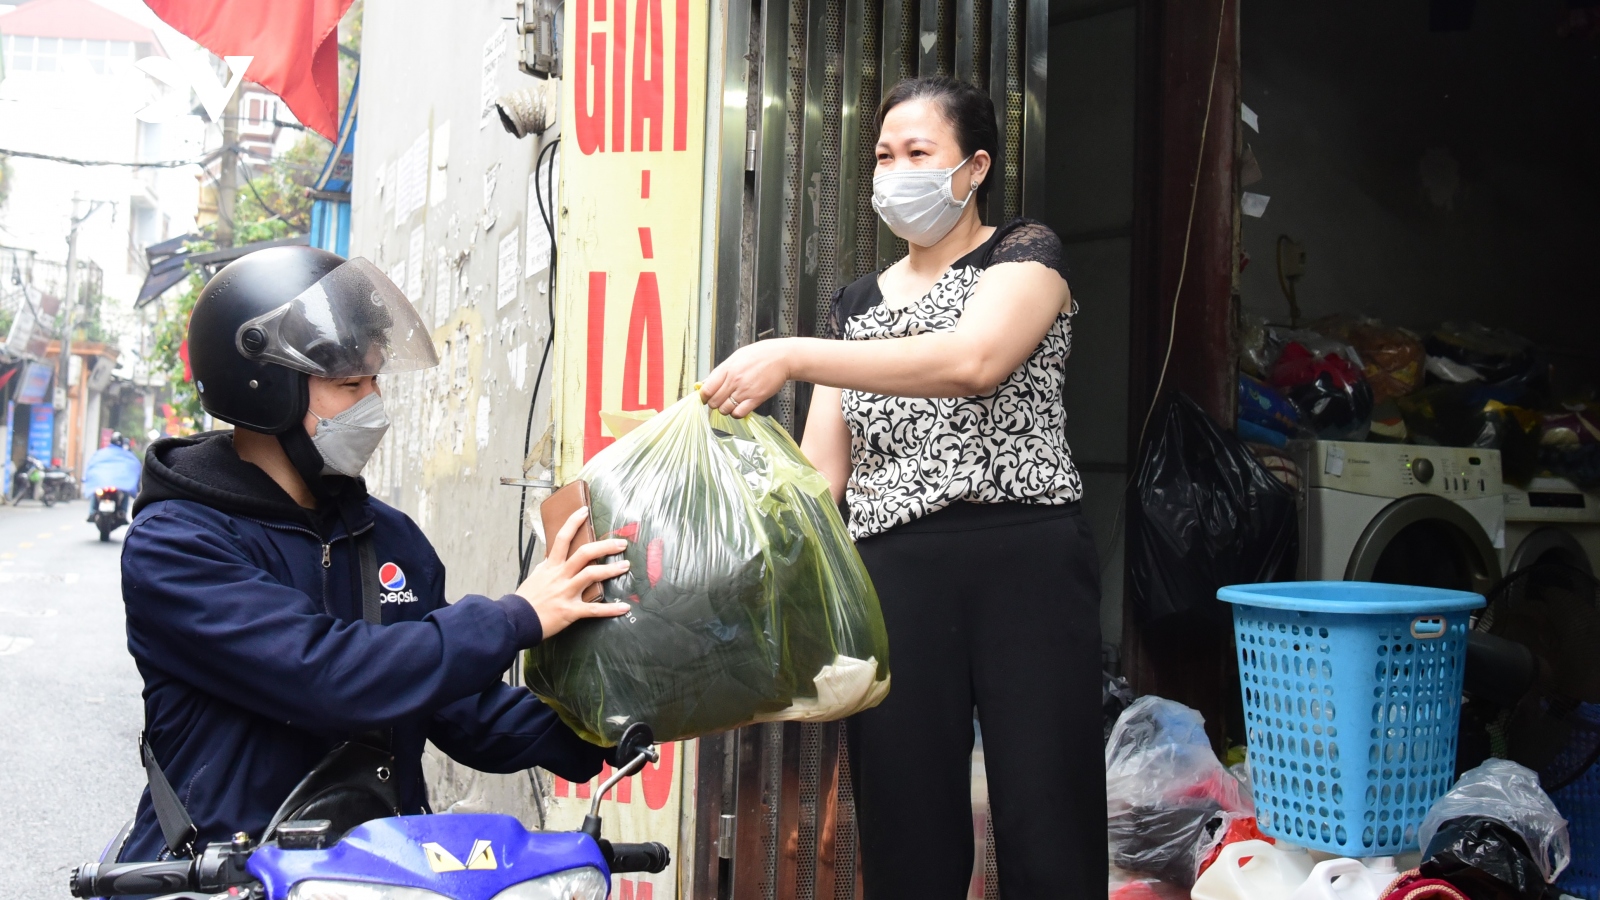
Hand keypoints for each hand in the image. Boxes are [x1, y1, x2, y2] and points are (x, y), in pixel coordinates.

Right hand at [514, 507, 630, 637]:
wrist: (515, 620)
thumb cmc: (526, 599)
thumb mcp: (534, 577)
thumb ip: (545, 567)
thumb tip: (550, 558)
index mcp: (551, 567)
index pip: (562, 539)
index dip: (573, 522)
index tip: (584, 511)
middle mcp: (560, 576)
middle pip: (585, 553)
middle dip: (605, 546)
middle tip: (621, 544)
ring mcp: (566, 592)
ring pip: (592, 575)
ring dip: (611, 570)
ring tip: (625, 566)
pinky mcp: (570, 611)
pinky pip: (594, 609)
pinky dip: (611, 609)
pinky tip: (624, 608)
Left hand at [698, 340, 793, 417]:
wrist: (781, 357)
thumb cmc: (761, 355)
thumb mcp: (736, 357)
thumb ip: (721, 371)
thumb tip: (707, 382)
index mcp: (727, 369)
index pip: (706, 389)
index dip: (703, 396)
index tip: (705, 398)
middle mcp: (734, 380)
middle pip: (714, 402)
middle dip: (714, 404)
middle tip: (719, 401)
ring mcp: (744, 390)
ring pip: (724, 409)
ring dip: (725, 409)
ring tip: (731, 403)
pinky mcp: (755, 399)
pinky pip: (739, 413)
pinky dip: (736, 414)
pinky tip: (739, 408)